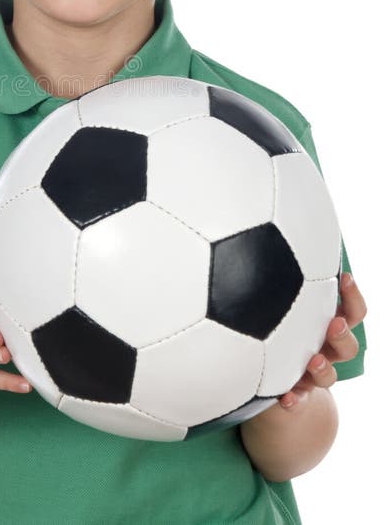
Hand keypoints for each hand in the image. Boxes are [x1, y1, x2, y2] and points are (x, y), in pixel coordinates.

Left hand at [278, 272, 366, 410]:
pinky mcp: (296, 394)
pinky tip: (284, 399)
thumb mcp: (281, 300)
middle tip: (333, 322)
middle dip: (343, 333)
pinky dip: (293, 401)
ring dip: (324, 368)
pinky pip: (298, 402)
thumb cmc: (276, 328)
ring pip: (330, 375)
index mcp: (327, 324)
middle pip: (348, 345)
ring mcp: (313, 374)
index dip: (353, 296)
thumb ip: (279, 272)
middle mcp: (326, 349)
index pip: (353, 312)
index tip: (345, 277)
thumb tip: (272, 224)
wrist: (276, 380)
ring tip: (314, 360)